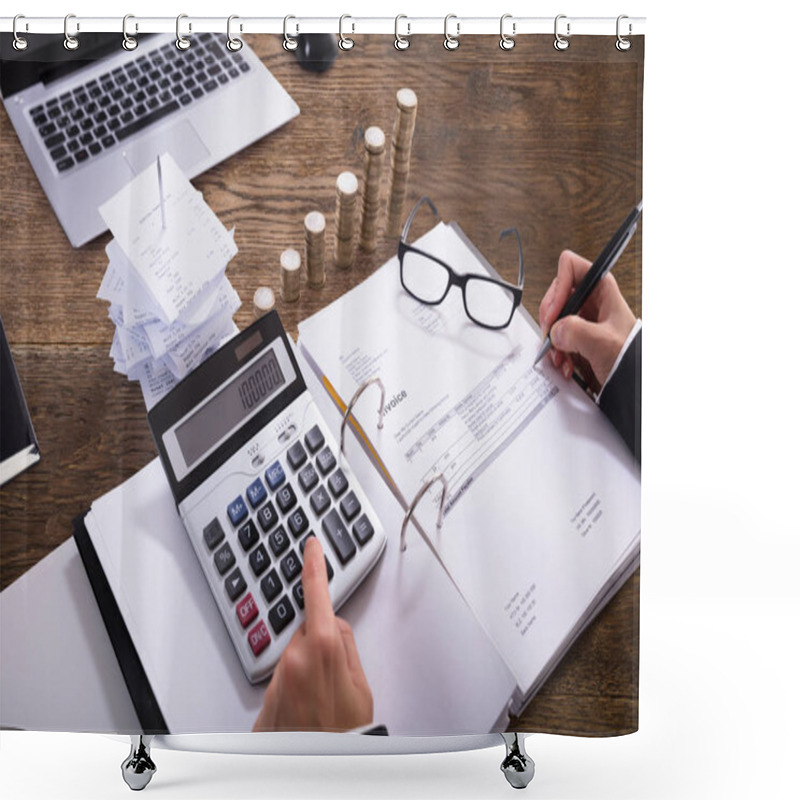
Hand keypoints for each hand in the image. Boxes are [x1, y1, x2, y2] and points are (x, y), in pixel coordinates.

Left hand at [253, 536, 373, 731]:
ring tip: (321, 704)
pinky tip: (306, 713)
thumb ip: (346, 646)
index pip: (316, 594)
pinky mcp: (265, 700)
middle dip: (318, 644)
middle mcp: (294, 659)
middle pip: (306, 632)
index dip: (313, 565)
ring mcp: (277, 680)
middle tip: (334, 680)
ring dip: (305, 671)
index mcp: (323, 647)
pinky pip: (283, 683)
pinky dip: (293, 692)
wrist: (317, 767)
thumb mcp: (362, 686)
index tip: (310, 545)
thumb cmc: (346, 734)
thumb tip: (336, 627)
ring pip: (293, 659)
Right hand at [539, 249, 635, 392]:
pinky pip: (555, 338)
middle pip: (556, 295)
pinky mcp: (576, 337)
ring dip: (552, 340)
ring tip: (562, 356)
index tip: (554, 312)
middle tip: (552, 336)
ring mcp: (582, 319)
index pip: (570, 267)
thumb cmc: (630, 358)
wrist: (632, 383)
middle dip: (550, 319)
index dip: (558, 288)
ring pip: (553, 319)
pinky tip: (566, 363)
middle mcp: (590, 301)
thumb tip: (556, 331)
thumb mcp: (604, 343)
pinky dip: (556, 352)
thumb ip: (577, 332)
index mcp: (601, 290)